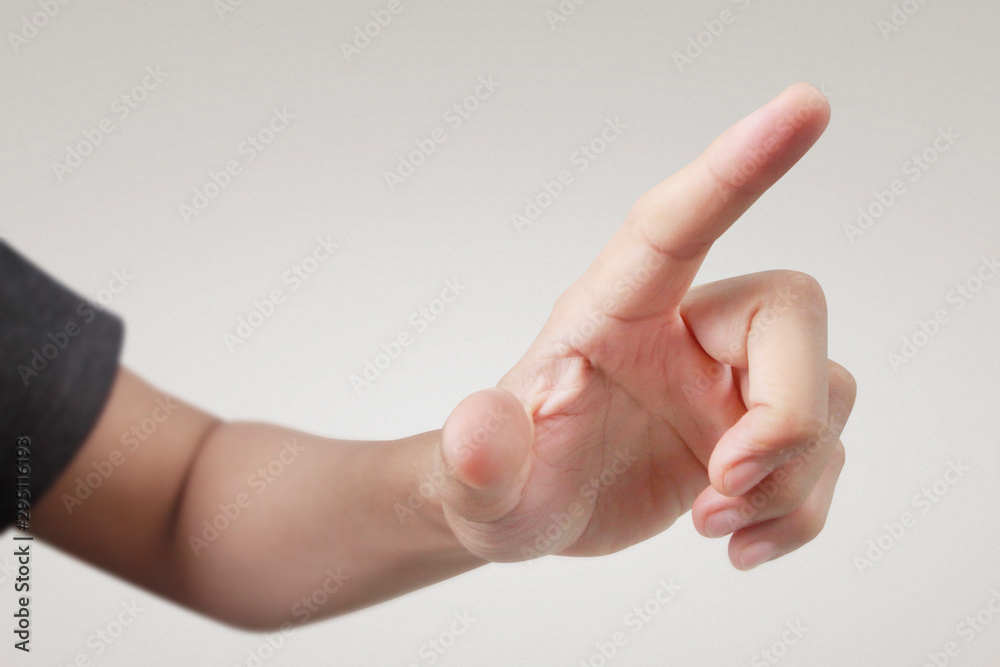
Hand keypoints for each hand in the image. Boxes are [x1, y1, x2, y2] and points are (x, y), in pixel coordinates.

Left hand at [433, 83, 856, 569]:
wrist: (527, 514)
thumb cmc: (500, 483)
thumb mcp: (474, 488)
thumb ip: (475, 462)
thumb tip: (479, 435)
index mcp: (613, 311)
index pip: (677, 224)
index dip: (738, 167)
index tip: (805, 106)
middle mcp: (682, 330)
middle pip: (791, 313)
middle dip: (786, 413)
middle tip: (725, 484)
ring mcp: (725, 381)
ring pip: (824, 392)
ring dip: (791, 477)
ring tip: (712, 523)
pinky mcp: (752, 431)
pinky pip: (826, 456)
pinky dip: (800, 512)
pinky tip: (737, 544)